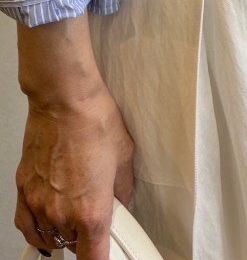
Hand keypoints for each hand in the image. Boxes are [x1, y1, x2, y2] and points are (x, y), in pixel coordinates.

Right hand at [14, 82, 133, 259]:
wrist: (64, 100)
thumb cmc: (93, 120)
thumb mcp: (124, 157)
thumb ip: (122, 189)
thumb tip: (120, 200)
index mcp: (92, 211)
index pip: (93, 259)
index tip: (102, 255)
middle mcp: (62, 214)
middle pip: (72, 246)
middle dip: (84, 235)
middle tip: (93, 213)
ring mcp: (39, 203)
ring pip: (50, 236)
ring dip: (62, 231)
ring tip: (73, 214)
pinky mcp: (24, 189)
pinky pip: (26, 224)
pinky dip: (36, 230)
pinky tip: (43, 227)